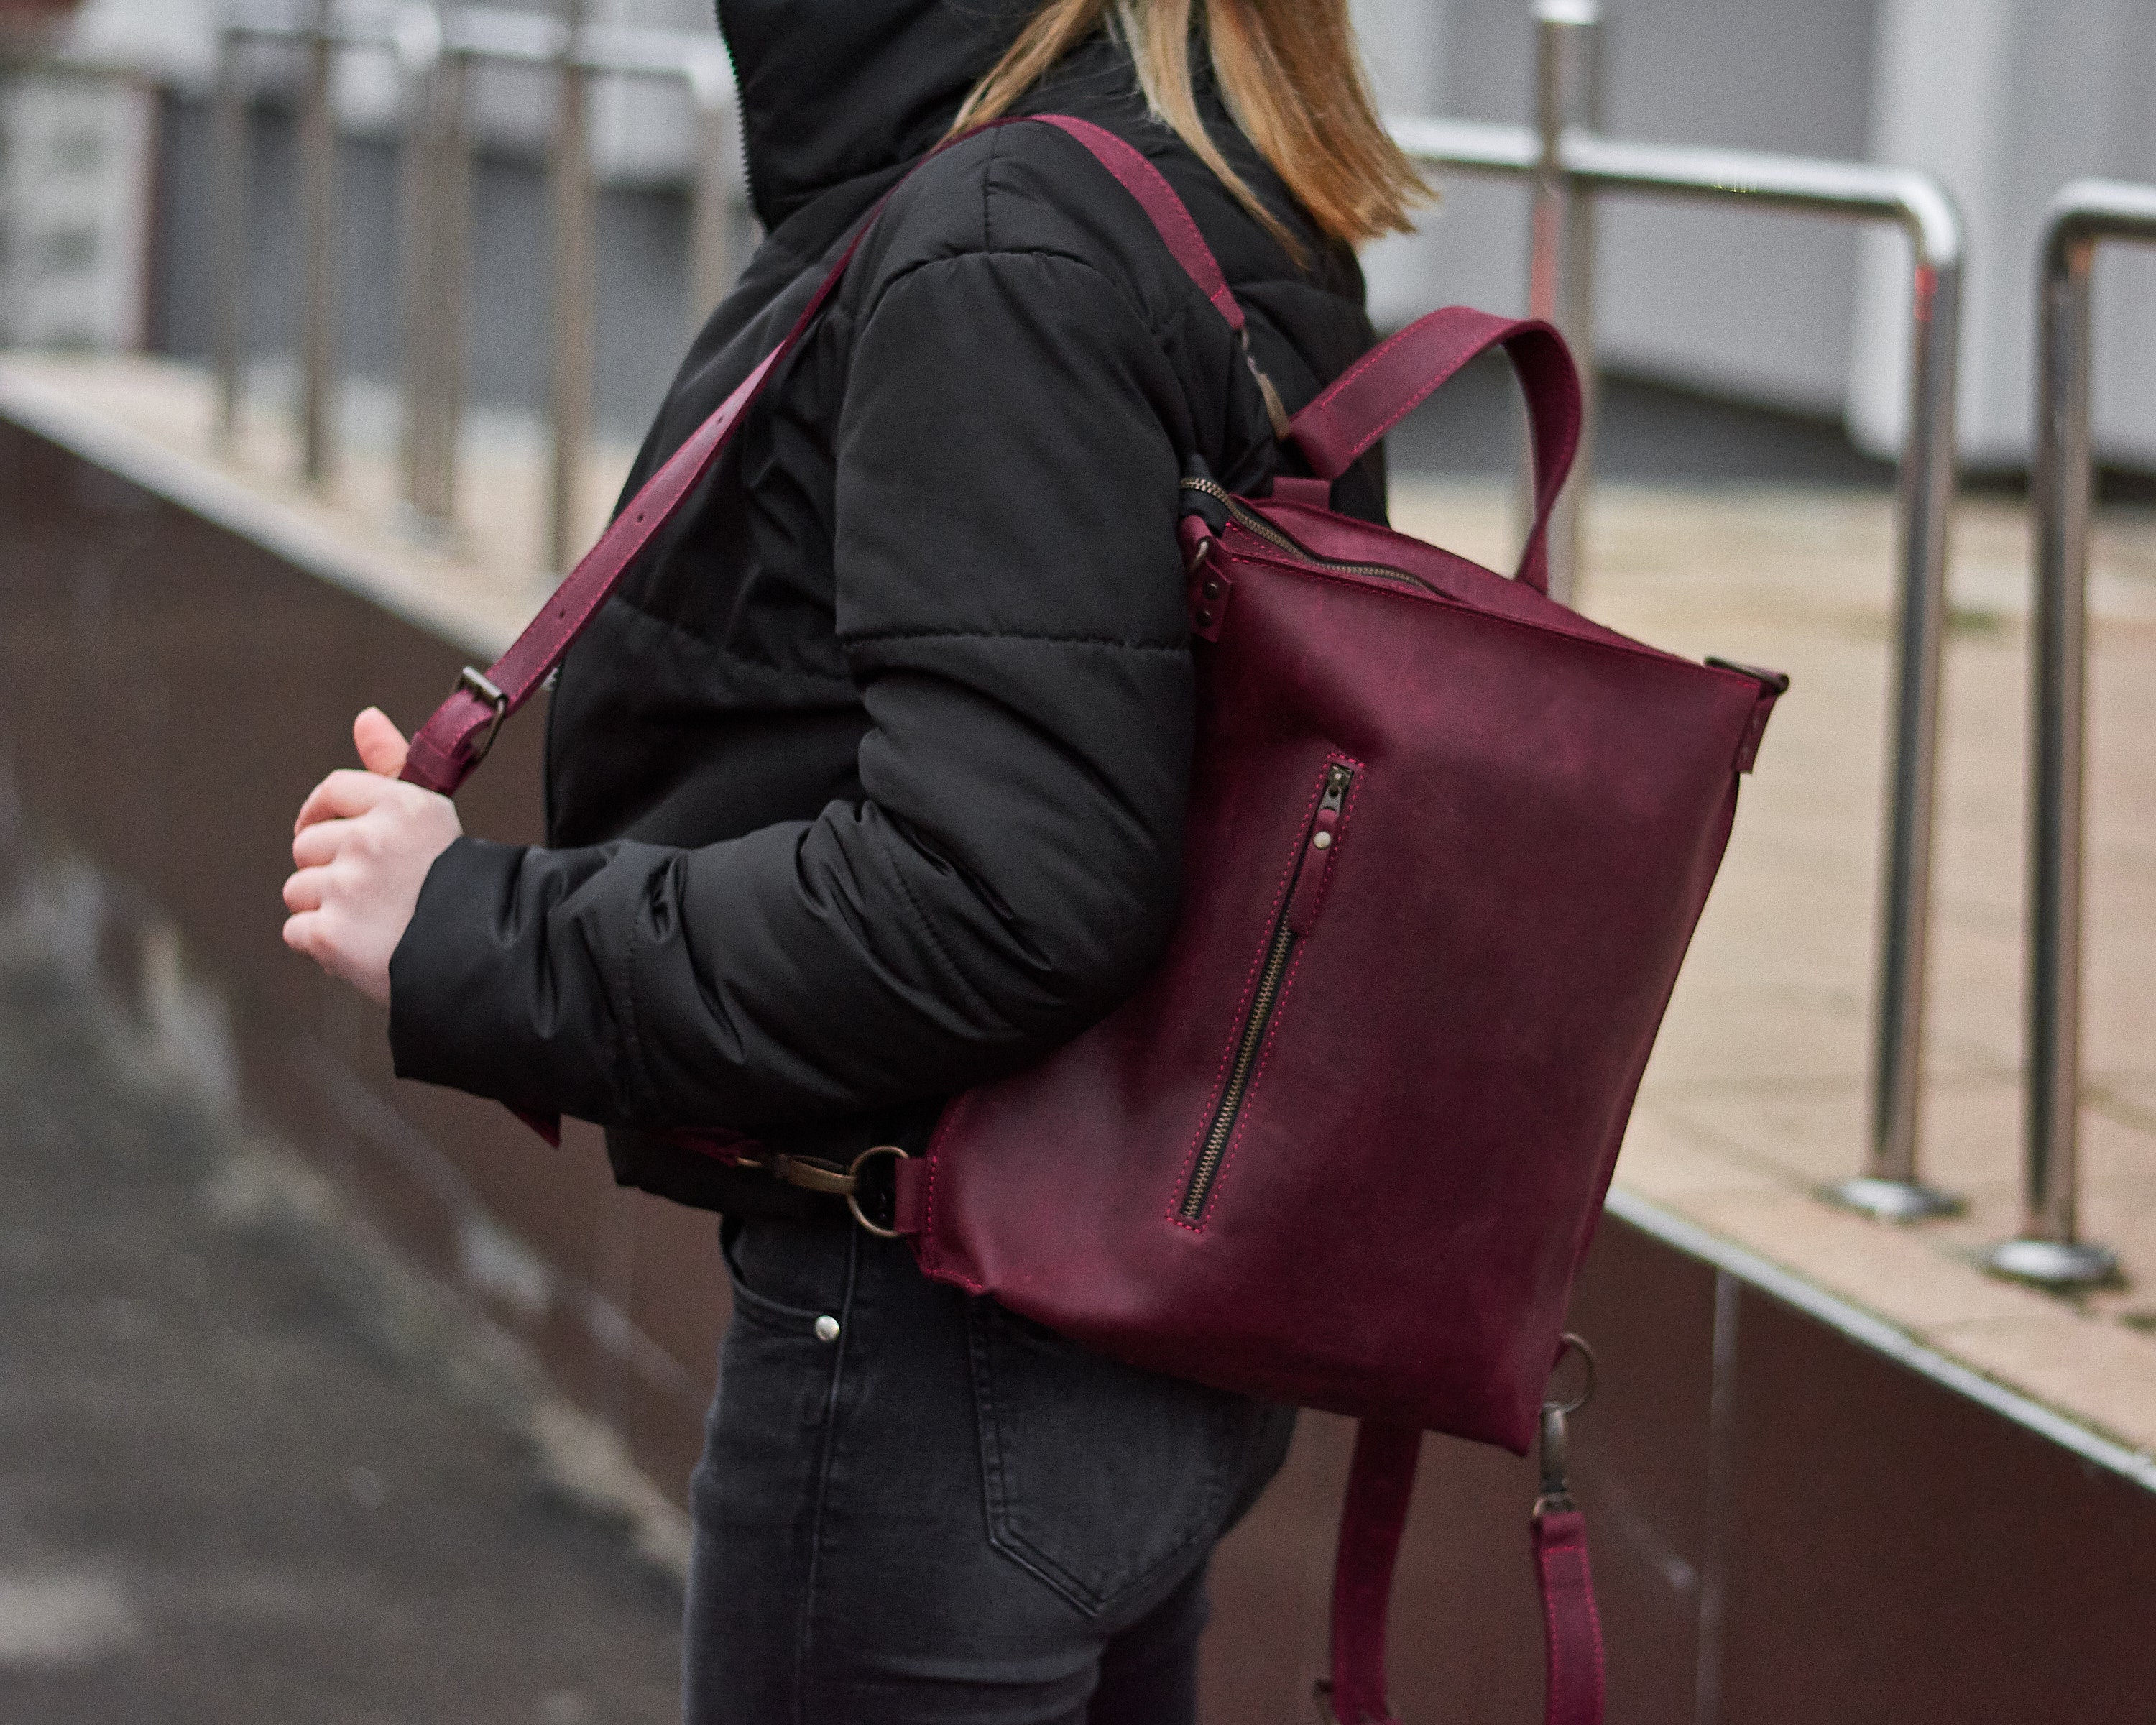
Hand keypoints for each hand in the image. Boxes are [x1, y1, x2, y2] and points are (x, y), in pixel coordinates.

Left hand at [283, 708, 461, 1005]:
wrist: (487, 958)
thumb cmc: (460, 887)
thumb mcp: (432, 817)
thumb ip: (391, 765)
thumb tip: (365, 716)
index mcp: (401, 806)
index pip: (334, 790)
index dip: (322, 813)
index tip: (327, 832)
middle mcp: (371, 840)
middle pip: (307, 845)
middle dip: (328, 870)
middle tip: (371, 893)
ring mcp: (348, 888)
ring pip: (297, 890)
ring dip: (324, 909)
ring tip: (370, 924)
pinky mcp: (332, 935)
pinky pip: (296, 932)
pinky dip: (321, 946)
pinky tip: (359, 949)